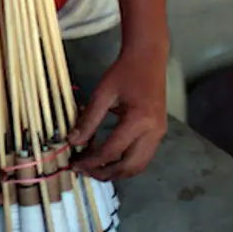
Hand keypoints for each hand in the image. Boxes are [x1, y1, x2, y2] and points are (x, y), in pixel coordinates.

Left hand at [68, 47, 167, 180]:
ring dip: (117, 172)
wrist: (148, 58)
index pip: (112, 151)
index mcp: (139, 120)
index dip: (91, 161)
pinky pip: (143, 157)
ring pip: (139, 166)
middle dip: (105, 173)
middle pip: (129, 166)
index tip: (74, 163)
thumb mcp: (102, 93)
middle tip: (83, 171)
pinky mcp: (159, 133)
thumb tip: (72, 142)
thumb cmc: (124, 72)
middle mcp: (154, 132)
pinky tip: (109, 160)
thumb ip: (88, 119)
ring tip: (94, 169)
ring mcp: (159, 134)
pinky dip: (126, 164)